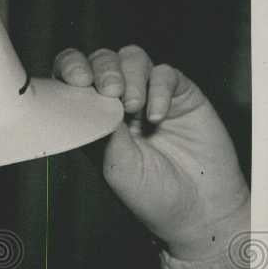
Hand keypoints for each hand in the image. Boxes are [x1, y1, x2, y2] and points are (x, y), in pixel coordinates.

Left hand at [53, 45, 249, 259]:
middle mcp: (118, 104)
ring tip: (133, 106)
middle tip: (110, 92)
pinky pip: (165, 73)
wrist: (198, 209)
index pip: (73, 80)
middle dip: (102, 70)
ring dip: (129, 75)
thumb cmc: (152, 196)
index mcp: (93, 120)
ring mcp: (149, 96)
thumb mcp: (116, 167)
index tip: (77, 80)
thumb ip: (104, 131)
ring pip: (132, 58)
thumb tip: (91, 96)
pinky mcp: (180, 95)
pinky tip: (157, 116)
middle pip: (101, 61)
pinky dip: (159, 89)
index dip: (70, 69)